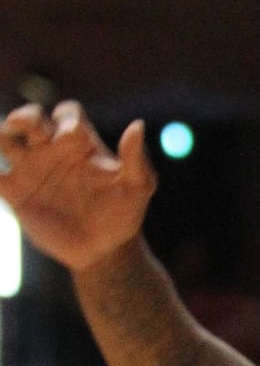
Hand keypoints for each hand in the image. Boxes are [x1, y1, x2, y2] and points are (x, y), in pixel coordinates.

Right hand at [0, 101, 156, 270]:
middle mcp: (51, 150)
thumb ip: (136, 159)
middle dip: (26, 117)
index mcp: (80, 144)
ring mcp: (30, 169)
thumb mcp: (137, 188)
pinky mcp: (14, 192)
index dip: (66, 119)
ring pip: (4, 138)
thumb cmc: (123, 215)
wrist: (103, 251)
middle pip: (30, 118)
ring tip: (1, 139)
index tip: (70, 137)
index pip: (67, 114)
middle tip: (28, 129)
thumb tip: (138, 125)